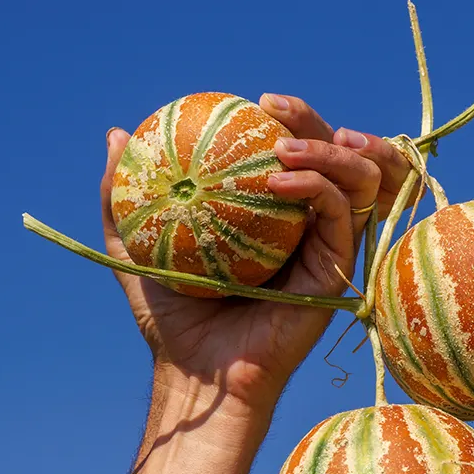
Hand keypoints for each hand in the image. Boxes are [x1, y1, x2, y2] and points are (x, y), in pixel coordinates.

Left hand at [100, 93, 412, 417]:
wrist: (198, 372)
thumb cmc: (173, 318)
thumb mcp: (136, 247)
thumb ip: (124, 197)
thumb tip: (115, 137)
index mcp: (275, 221)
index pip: (297, 159)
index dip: (290, 120)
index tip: (253, 102)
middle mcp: (307, 231)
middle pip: (337, 159)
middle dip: (315, 121)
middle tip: (272, 105)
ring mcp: (326, 250)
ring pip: (357, 181)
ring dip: (329, 150)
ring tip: (283, 144)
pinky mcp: (336, 271)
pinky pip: (342, 215)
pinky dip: (317, 186)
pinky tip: (279, 180)